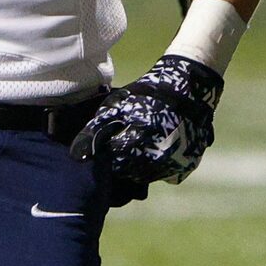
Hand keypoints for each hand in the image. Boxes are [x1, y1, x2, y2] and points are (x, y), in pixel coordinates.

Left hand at [71, 53, 222, 205]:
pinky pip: (167, 174)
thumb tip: (76, 156)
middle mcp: (157, 157)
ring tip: (141, 144)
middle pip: (129, 174)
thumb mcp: (116, 106)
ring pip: (148, 177)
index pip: (112, 165)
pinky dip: (159, 166)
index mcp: (136, 142)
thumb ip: (95, 131)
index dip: (108, 155)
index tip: (109, 145)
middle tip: (126, 143)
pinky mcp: (187, 164)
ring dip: (140, 167)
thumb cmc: (146, 94)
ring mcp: (174, 163)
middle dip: (123, 163)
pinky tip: (158, 148)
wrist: (189, 88)